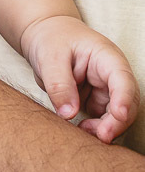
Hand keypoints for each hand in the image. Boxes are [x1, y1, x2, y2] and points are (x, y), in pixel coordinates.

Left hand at [21, 14, 139, 141]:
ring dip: (106, 128)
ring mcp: (105, 89)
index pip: (122, 78)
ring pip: (117, 115)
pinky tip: (81, 130)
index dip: (123, 98)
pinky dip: (96, 129)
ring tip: (84, 132)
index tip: (118, 115)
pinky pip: (102, 120)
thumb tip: (68, 114)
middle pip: (126, 101)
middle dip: (118, 121)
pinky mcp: (96, 101)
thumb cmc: (50, 39)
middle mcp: (111, 75)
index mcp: (106, 56)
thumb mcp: (50, 57)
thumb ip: (59, 84)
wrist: (44, 36)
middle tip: (101, 136)